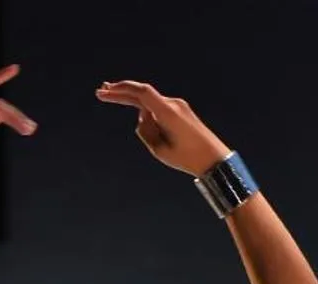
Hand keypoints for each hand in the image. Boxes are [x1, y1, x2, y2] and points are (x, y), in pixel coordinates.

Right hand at [95, 81, 230, 176]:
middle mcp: (173, 104)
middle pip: (142, 93)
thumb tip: (141, 117)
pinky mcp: (180, 111)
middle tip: (102, 91)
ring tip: (140, 125)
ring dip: (137, 111)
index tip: (106, 93)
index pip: (141, 93)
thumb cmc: (188, 158)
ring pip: (150, 104)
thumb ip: (146, 131)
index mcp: (167, 112)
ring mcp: (178, 105)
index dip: (121, 90)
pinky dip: (147, 113)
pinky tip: (150, 127)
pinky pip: (159, 109)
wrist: (215, 158)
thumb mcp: (160, 150)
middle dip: (121, 92)